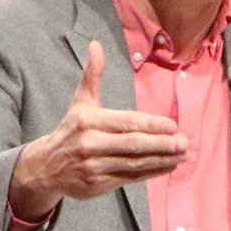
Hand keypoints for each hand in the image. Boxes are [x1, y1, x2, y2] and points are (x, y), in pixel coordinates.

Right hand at [7, 41, 188, 220]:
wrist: (46, 167)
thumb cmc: (70, 130)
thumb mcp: (80, 102)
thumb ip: (92, 75)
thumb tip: (95, 45)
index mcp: (88, 121)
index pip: (126, 123)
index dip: (151, 125)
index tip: (172, 126)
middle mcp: (91, 144)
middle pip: (133, 145)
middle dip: (161, 145)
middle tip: (184, 143)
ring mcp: (95, 167)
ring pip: (134, 163)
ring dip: (161, 160)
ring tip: (182, 155)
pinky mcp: (98, 185)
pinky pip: (130, 178)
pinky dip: (151, 173)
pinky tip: (168, 166)